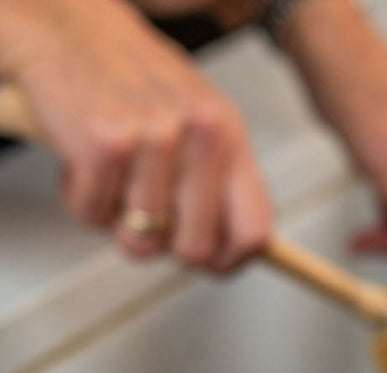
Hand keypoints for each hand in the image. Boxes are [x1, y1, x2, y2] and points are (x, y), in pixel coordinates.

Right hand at [0, 0, 271, 271]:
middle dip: (165, 247)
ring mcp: (156, 137)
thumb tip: (234, 253)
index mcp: (231, 138)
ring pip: (140, 241)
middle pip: (195, 250)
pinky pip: (92, 214)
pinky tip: (81, 162)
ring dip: (114, 221)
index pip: (254, 232)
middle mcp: (203, 135)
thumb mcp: (200, 126)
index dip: (229, 263)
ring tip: (112, 179)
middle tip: (144, 218)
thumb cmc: (134, 83)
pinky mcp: (106, 140)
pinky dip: (79, 199)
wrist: (67, 28)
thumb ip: (220, 186)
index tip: (210, 264)